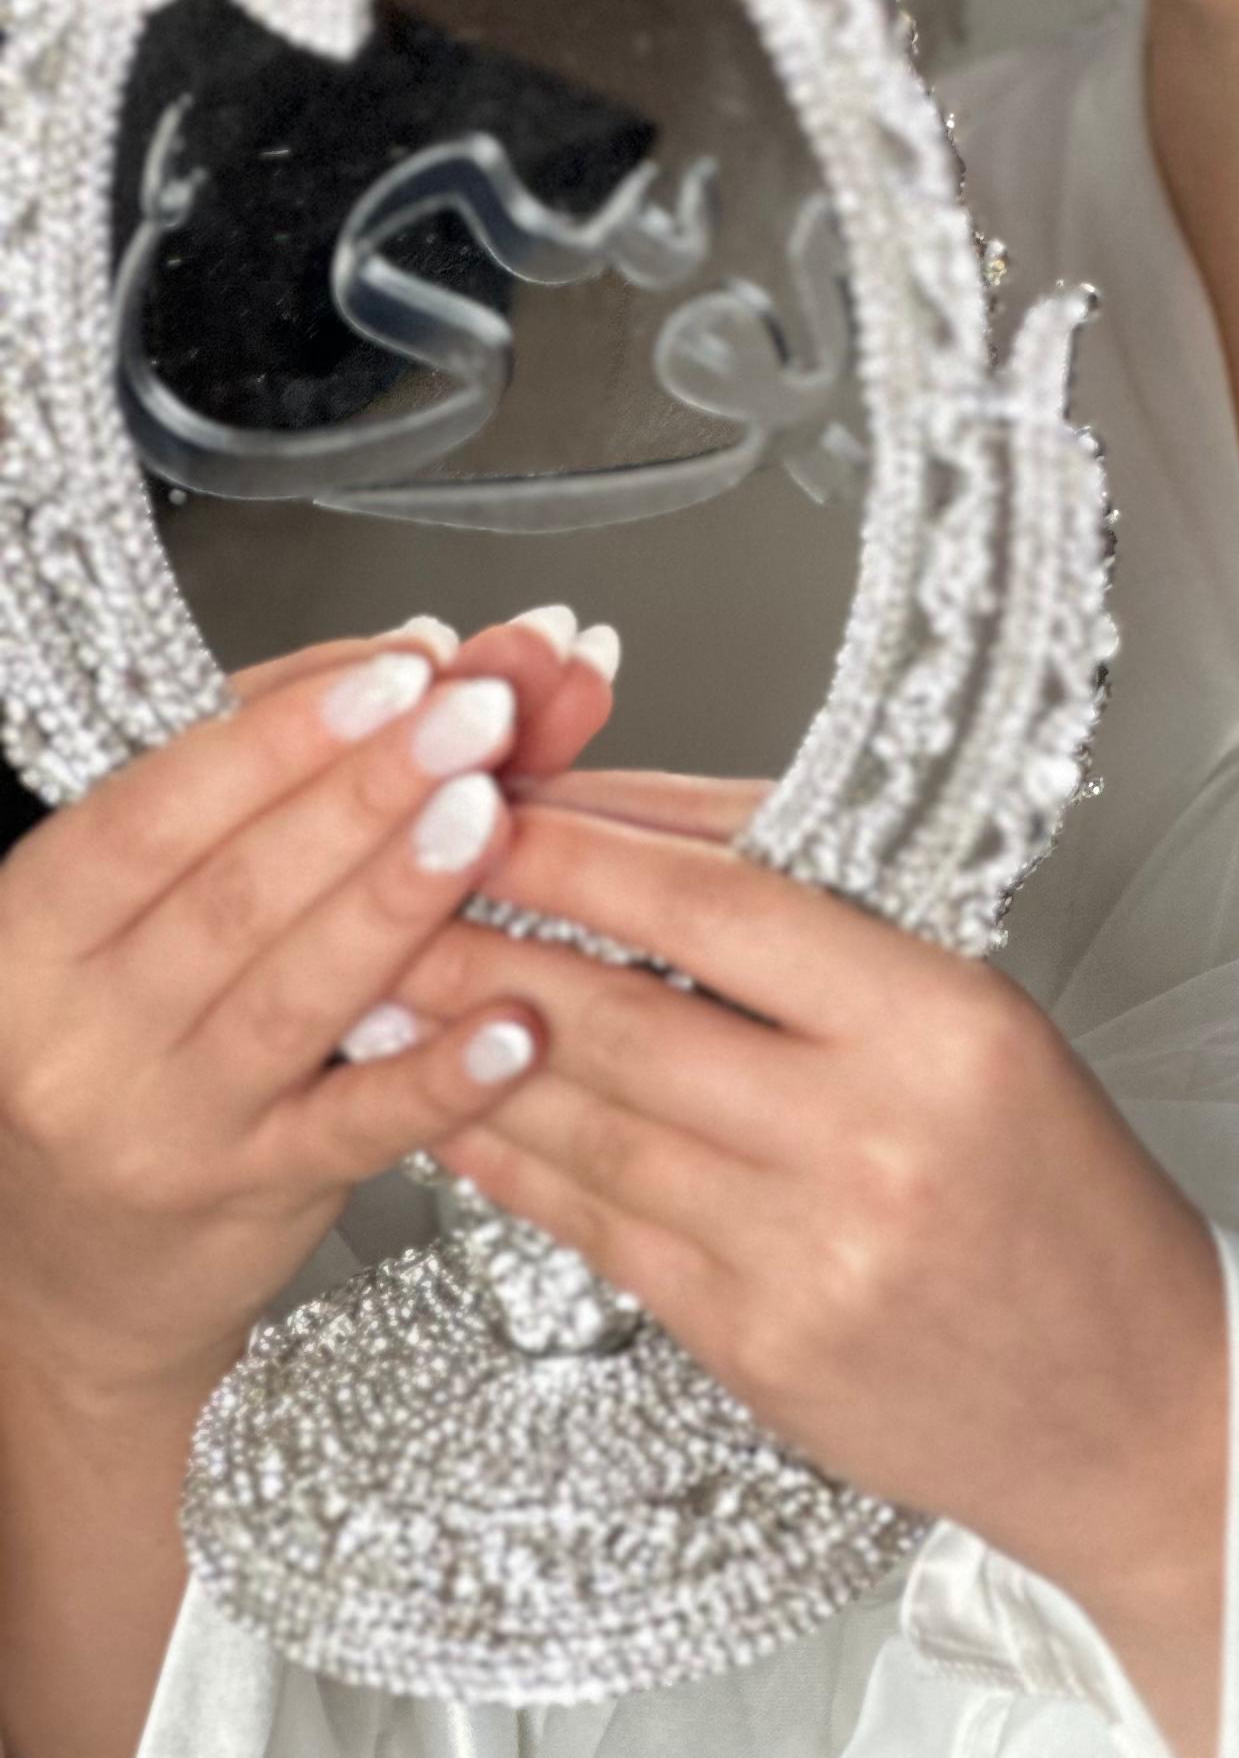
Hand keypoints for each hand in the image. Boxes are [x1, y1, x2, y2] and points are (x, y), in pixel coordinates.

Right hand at [0, 612, 608, 1404]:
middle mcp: (75, 1034)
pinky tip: (518, 1021)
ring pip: (293, 997)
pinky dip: (440, 1074)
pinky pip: (353, 1130)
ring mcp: (160, 1126)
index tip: (402, 666)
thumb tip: (434, 649)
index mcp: (36, 928)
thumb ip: (303, 762)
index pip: (156, 811)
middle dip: (371, 790)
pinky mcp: (248, 1199)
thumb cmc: (136, 1027)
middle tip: (482, 711)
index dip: (284, 733)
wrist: (74, 1260)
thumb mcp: (171, 891)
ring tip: (495, 812)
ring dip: (402, 897)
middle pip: (236, 894)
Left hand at [405, 804, 1228, 1755]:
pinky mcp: (753, 1346)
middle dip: (490, 948)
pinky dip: (517, 1163)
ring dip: (473, 1054)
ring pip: (596, 1127)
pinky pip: (602, 1229)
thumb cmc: (1057, 1186)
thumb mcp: (979, 1014)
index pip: (728, 909)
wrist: (1125, 1396)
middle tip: (387, 887)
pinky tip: (456, 1110)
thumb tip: (652, 844)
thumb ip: (824, 934)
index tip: (495, 804)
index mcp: (941, 1022)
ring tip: (385, 989)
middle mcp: (867, 1135)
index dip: (592, 853)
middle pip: (632, 1020)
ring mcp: (802, 1254)